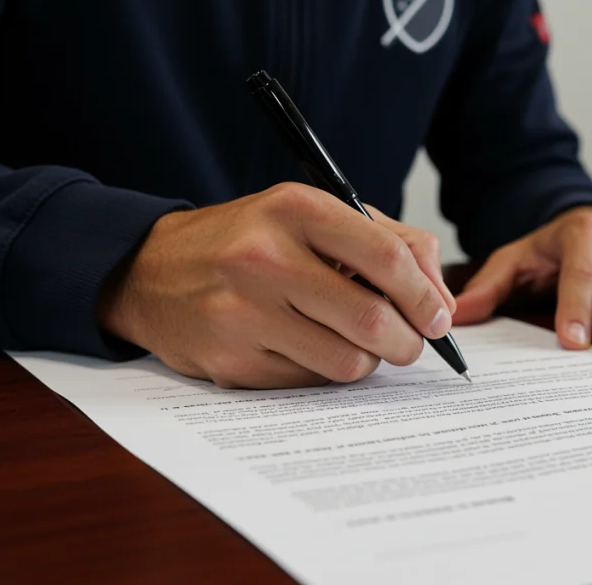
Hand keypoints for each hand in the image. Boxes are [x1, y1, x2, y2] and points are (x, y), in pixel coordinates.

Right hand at [97, 183, 455, 388]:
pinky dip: (324, 372)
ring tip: (353, 341)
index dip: (426, 296)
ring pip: (347, 362)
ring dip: (367, 360)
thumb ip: (388, 242)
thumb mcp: (310, 215)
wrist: (148, 271)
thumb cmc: (248, 241)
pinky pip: (310, 382)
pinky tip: (307, 347)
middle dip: (407, 341)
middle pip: (372, 319)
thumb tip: (442, 301)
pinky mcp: (231, 361)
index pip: (386, 257)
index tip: (439, 318)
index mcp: (294, 209)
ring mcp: (242, 314)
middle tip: (409, 342)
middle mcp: (264, 258)